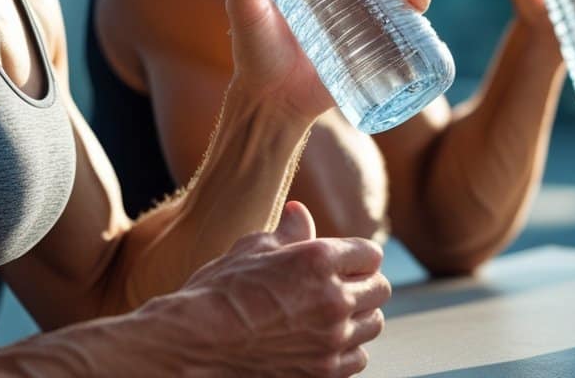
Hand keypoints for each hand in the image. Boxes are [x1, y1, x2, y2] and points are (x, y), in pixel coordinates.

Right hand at [132, 202, 388, 376]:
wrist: (194, 345)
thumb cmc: (217, 292)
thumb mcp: (252, 249)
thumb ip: (288, 232)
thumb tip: (301, 212)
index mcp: (318, 259)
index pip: (370, 253)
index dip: (356, 255)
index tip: (343, 260)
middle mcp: (333, 298)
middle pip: (380, 288)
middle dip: (363, 282)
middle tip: (341, 284)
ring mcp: (331, 339)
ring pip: (374, 323)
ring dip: (359, 315)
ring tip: (333, 312)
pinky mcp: (324, 371)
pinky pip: (359, 356)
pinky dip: (348, 348)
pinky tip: (326, 340)